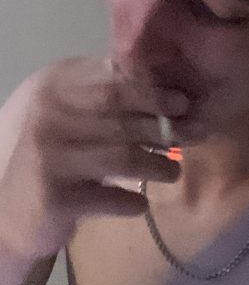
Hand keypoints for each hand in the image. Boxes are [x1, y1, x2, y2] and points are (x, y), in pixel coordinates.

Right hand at [0, 56, 189, 260]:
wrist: (8, 205)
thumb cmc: (52, 149)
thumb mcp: (69, 108)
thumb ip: (104, 89)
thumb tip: (163, 79)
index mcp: (57, 86)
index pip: (114, 82)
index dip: (154, 91)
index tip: (184, 101)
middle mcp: (51, 115)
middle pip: (123, 117)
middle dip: (165, 126)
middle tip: (195, 134)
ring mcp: (50, 156)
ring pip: (123, 156)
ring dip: (157, 164)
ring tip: (173, 170)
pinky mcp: (53, 198)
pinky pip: (109, 198)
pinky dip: (131, 202)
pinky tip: (141, 203)